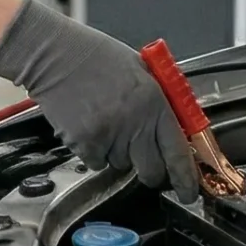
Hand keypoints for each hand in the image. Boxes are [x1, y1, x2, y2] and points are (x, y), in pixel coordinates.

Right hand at [0, 0, 199, 197]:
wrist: (57, 54)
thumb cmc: (97, 57)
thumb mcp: (142, 71)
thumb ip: (159, 102)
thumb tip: (176, 131)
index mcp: (155, 103)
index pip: (178, 153)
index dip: (185, 179)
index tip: (188, 191)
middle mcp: (135, 123)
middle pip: (151, 172)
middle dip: (149, 171)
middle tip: (142, 159)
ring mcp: (109, 136)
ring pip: (121, 165)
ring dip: (117, 153)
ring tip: (106, 123)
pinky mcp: (84, 143)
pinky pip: (96, 162)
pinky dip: (94, 151)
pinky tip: (89, 125)